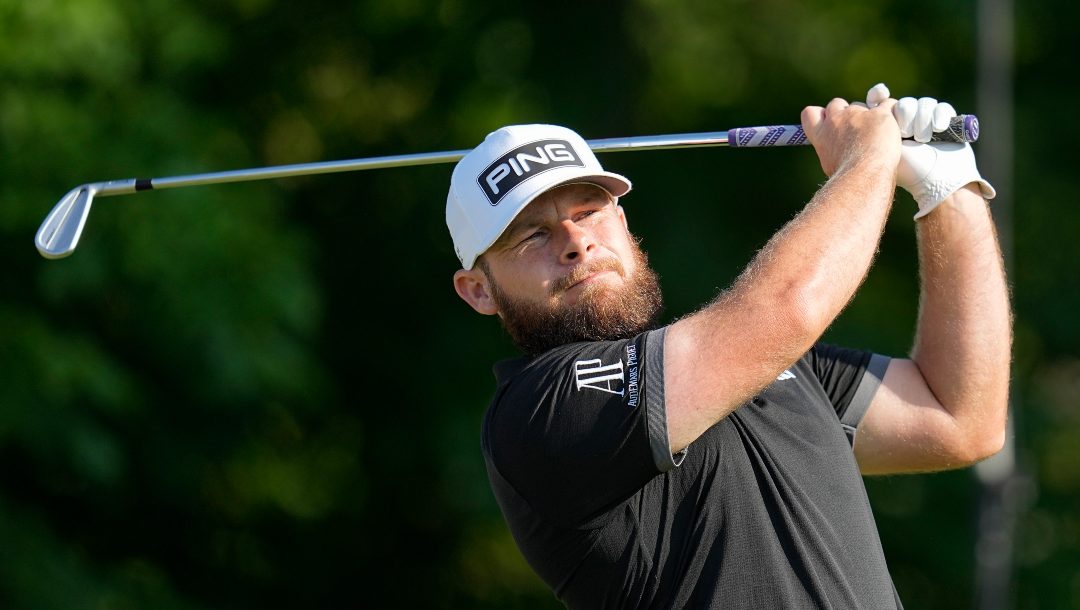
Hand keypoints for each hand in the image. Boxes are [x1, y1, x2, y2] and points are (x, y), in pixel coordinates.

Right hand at [800, 96, 899, 176]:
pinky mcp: (879, 114)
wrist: (863, 175)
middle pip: (837, 104)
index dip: (821, 115)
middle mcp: (836, 120)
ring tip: (879, 137)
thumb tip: (837, 152)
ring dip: (870, 116)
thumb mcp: (830, 164)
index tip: (829, 122)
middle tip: (858, 131)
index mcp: (821, 134)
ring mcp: (857, 114)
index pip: (810, 113)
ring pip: (863, 106)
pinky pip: (888, 105)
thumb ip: (833, 150)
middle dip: (846, 113)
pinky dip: (891, 113)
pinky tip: (894, 127)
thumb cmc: (847, 176)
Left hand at [866, 83, 995, 217]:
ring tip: (923, 139)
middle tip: (907, 134)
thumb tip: (868, 104)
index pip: (883, 104)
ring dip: (923, 119)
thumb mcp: (886, 149)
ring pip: (924, 103)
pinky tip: (939, 129)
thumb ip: (875, 129)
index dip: (879, 95)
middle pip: (905, 103)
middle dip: (907, 116)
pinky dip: (940, 115)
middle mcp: (908, 125)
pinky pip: (942, 107)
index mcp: (889, 130)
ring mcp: (928, 123)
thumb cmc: (909, 170)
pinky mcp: (947, 123)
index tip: (880, 93)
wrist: (939, 181)